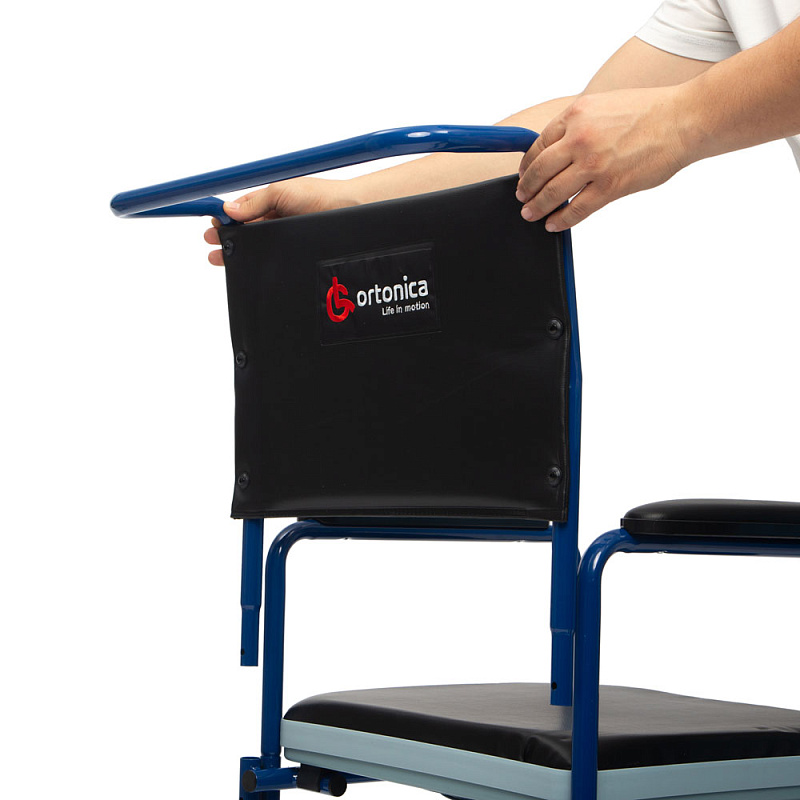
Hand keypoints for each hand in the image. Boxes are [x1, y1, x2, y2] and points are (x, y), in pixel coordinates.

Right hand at [204, 177, 359, 264]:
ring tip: (224, 258)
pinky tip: (250, 263)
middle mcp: (277, 217)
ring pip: (258, 245)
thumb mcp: (281, 190)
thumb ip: (255, 202)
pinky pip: (274, 256)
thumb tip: (228, 210)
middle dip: (228, 237)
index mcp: (272, 199)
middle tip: (213, 246)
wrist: (351, 210)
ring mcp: (286, 234)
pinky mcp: (295, 249)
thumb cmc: (321, 195)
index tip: (211, 226)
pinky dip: (261, 260)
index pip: (241, 209)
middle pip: (246, 230)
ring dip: (241, 250)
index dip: (225, 217)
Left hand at [515, 87, 689, 230]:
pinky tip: (554, 223)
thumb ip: (580, 124)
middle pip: (539, 170)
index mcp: (577, 115)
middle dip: (526, 188)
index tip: (524, 175)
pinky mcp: (610, 186)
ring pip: (553, 192)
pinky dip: (561, 219)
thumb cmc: (649, 111)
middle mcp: (580, 138)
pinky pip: (576, 209)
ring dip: (537, 206)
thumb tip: (559, 147)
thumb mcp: (604, 105)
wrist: (683, 119)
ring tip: (531, 214)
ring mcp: (594, 164)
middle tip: (522, 197)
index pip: (538, 144)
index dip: (527, 164)